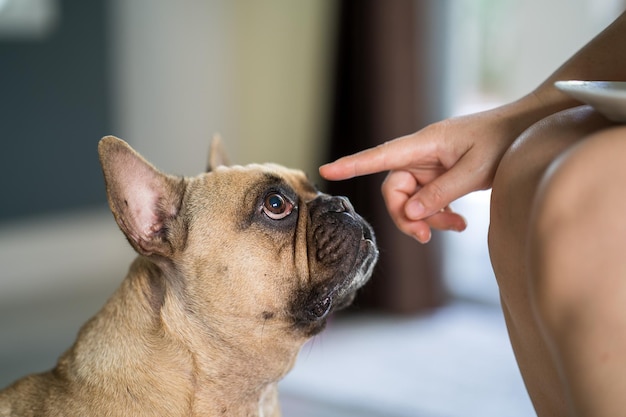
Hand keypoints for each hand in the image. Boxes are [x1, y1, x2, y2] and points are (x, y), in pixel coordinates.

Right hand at [320, 108, 521, 242]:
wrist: (526, 129)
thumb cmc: (504, 141)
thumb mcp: (475, 170)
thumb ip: (441, 193)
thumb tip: (409, 212)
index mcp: (424, 144)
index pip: (380, 156)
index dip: (352, 165)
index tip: (326, 170)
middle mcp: (421, 154)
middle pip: (394, 189)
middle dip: (405, 215)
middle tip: (424, 237)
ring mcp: (430, 165)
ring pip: (411, 199)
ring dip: (427, 219)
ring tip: (457, 228)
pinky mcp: (440, 174)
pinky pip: (428, 199)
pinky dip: (439, 214)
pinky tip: (459, 223)